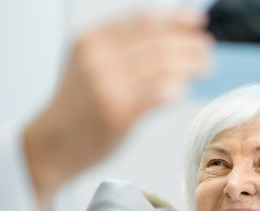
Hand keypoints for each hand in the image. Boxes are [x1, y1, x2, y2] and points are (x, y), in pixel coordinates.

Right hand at [24, 9, 211, 207]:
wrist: (53, 142)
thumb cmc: (78, 103)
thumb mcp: (91, 62)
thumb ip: (123, 45)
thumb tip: (171, 30)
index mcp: (92, 39)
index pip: (144, 20)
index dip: (176, 19)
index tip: (197, 20)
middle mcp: (98, 59)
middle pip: (158, 42)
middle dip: (189, 43)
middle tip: (206, 49)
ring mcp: (107, 87)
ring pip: (163, 67)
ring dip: (190, 65)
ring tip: (205, 67)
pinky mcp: (118, 114)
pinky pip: (158, 95)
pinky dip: (176, 88)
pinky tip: (183, 88)